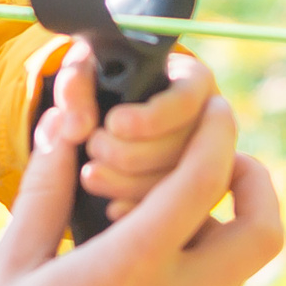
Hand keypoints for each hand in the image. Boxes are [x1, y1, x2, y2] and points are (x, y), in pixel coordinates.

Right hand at [0, 48, 282, 285]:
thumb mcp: (8, 269)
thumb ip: (42, 196)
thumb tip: (58, 135)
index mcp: (130, 270)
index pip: (203, 181)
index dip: (217, 132)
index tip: (214, 106)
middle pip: (262, 232)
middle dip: (257, 182)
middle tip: (224, 160)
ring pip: (234, 271)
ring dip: (217, 230)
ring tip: (159, 213)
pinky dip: (186, 274)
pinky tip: (128, 276)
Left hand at [48, 45, 215, 206]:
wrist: (109, 115)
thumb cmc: (102, 83)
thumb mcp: (86, 72)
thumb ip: (75, 86)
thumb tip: (76, 127)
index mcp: (193, 82)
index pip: (185, 101)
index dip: (149, 118)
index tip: (113, 123)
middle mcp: (210, 122)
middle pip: (183, 147)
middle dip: (130, 153)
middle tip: (93, 146)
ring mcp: (207, 161)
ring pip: (180, 184)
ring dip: (128, 184)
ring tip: (92, 174)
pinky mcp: (196, 196)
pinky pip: (176, 214)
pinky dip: (140, 211)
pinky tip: (113, 206)